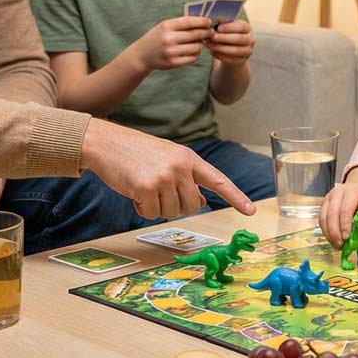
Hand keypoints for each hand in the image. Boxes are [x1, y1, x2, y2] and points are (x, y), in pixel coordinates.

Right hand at [80, 119, 254, 219]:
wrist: (105, 142)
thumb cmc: (136, 153)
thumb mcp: (168, 159)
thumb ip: (186, 178)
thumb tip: (200, 201)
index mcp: (189, 158)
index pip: (218, 180)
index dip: (236, 197)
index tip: (251, 211)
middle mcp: (181, 167)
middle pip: (192, 206)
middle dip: (176, 206)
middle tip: (158, 193)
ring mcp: (164, 177)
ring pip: (171, 213)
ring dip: (156, 208)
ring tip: (144, 188)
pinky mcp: (146, 187)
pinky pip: (151, 214)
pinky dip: (141, 209)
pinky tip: (134, 192)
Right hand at [132, 16, 212, 71]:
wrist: (142, 55)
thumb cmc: (157, 38)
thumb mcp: (164, 26)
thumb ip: (181, 23)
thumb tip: (202, 20)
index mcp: (167, 26)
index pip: (189, 22)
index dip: (202, 21)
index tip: (209, 22)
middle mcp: (169, 39)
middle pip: (196, 34)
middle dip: (206, 33)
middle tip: (211, 32)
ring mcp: (171, 52)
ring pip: (197, 47)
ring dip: (201, 45)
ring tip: (199, 43)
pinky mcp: (173, 63)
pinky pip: (192, 58)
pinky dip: (195, 54)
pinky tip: (192, 51)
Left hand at [206, 19, 253, 64]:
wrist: (234, 49)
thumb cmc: (229, 34)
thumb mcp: (228, 27)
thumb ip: (223, 23)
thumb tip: (215, 20)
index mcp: (248, 28)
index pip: (241, 27)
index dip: (230, 27)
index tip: (218, 28)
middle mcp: (250, 40)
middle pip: (239, 39)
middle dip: (224, 38)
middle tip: (212, 37)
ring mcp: (247, 51)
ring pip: (235, 50)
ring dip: (220, 47)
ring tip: (209, 44)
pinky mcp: (242, 61)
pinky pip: (231, 59)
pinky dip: (220, 55)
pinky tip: (212, 51)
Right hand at [319, 166, 357, 248]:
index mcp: (352, 191)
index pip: (345, 209)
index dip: (345, 225)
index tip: (346, 238)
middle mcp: (337, 192)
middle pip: (332, 214)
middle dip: (335, 232)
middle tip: (340, 246)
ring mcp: (328, 197)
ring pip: (324, 217)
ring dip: (329, 234)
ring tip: (336, 245)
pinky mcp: (324, 203)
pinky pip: (321, 219)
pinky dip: (325, 231)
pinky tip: (332, 239)